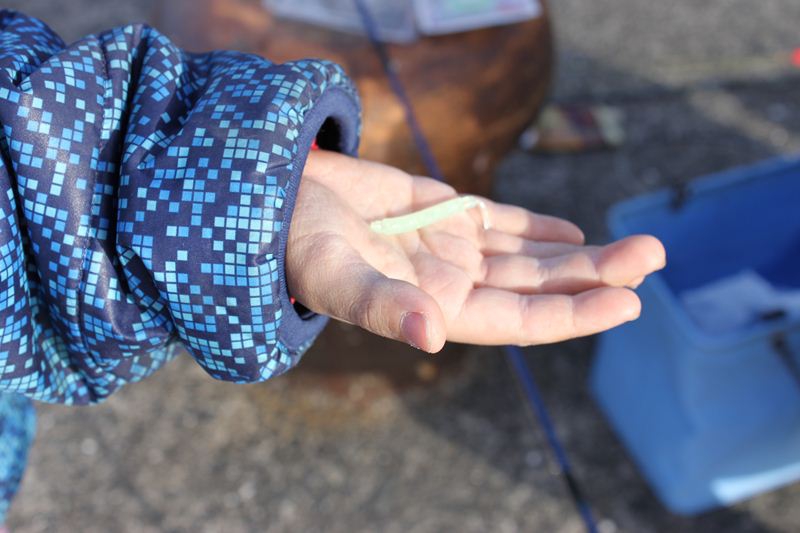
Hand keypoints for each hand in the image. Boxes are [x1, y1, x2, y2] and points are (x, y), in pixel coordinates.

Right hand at [287, 151, 665, 352]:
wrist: (277, 200)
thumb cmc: (297, 244)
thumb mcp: (335, 274)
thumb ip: (382, 305)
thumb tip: (431, 336)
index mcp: (435, 307)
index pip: (519, 319)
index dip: (573, 312)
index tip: (628, 299)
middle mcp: (452, 282)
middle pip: (538, 284)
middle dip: (596, 273)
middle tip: (654, 253)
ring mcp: (451, 247)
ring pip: (529, 253)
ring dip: (580, 251)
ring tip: (639, 244)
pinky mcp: (442, 212)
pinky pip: (500, 221)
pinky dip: (538, 226)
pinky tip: (573, 231)